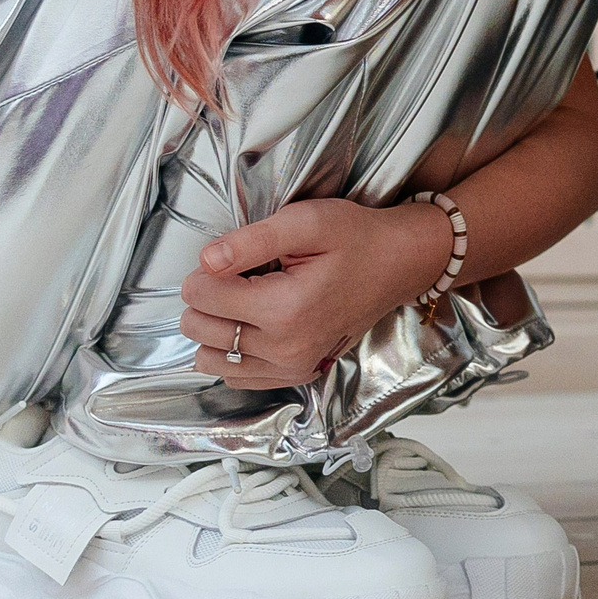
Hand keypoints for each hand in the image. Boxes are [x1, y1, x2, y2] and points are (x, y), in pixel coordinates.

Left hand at [177, 199, 450, 387]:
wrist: (398, 265)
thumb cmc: (355, 238)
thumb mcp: (305, 221)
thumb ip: (251, 241)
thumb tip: (206, 262)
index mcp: (284, 309)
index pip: (201, 295)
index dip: (204, 271)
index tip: (228, 258)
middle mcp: (285, 348)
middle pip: (199, 328)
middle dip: (205, 299)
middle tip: (235, 277)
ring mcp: (292, 367)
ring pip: (210, 358)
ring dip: (213, 329)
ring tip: (241, 302)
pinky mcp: (297, 374)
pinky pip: (236, 377)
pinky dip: (232, 352)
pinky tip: (252, 326)